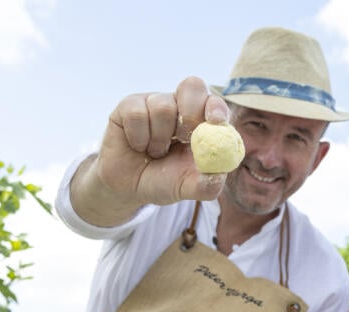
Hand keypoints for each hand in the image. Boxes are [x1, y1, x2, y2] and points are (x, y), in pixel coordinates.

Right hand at [95, 76, 229, 205]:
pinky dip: (139, 137)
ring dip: (159, 137)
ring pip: (162, 105)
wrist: (128, 187)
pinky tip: (139, 146)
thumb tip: (220, 177)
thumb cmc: (163, 181)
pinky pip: (137, 113)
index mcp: (201, 121)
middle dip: (190, 113)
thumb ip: (206, 185)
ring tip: (156, 152)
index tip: (216, 121)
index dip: (216, 107)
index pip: (213, 101)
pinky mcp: (130, 106)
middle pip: (192, 86)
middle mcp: (180, 105)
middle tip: (183, 138)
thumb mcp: (186, 188)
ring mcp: (155, 102)